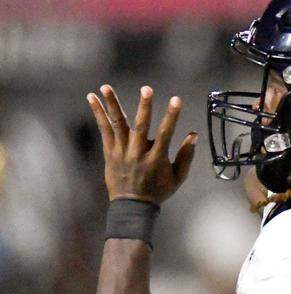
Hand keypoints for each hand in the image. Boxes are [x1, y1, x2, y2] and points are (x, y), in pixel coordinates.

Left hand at [88, 84, 196, 203]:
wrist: (132, 207)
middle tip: (147, 89)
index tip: (176, 99)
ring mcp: (121, 153)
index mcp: (156, 159)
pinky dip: (98, 114)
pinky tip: (92, 98)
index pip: (166, 134)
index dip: (172, 116)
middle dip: (144, 107)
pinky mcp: (109, 152)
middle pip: (141, 127)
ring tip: (105, 86)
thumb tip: (194, 135)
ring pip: (117, 125)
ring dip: (113, 104)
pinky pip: (104, 130)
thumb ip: (186, 156)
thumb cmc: (158, 191)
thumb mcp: (178, 177)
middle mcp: (138, 154)